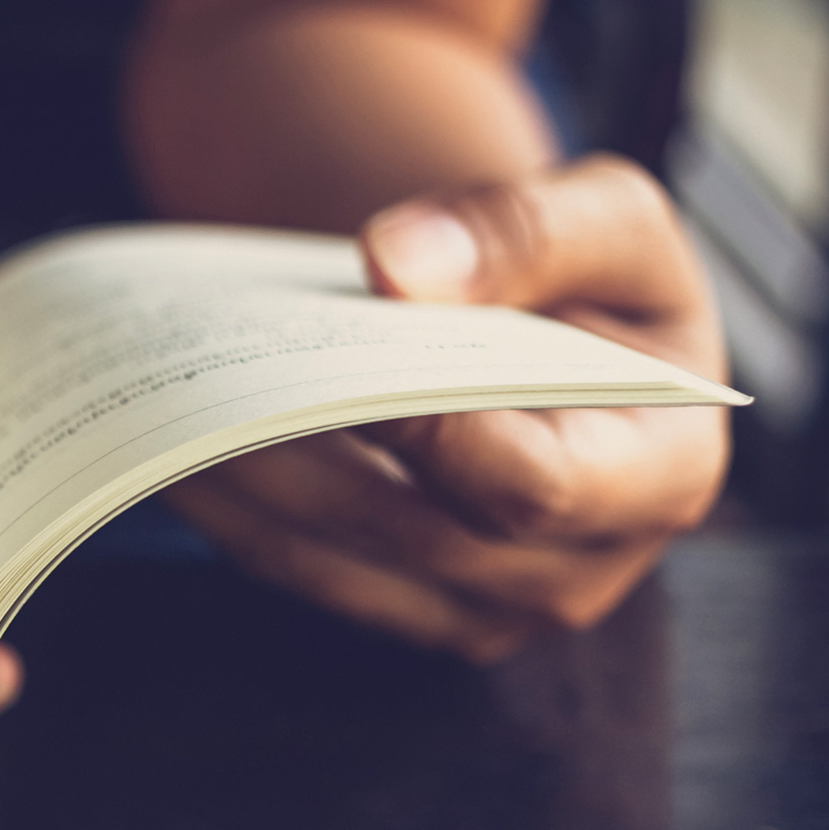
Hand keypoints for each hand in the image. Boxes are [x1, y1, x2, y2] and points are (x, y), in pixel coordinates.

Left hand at [165, 155, 730, 662]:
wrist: (550, 336)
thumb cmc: (591, 279)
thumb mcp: (605, 217)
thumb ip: (522, 230)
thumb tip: (398, 267)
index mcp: (663, 473)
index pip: (532, 484)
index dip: (431, 431)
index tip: (339, 360)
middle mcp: (581, 570)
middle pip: (411, 530)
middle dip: (300, 448)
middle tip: (205, 376)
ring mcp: (488, 611)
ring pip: (330, 559)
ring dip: (237, 482)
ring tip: (165, 399)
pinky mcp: (409, 612)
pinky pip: (296, 569)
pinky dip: (229, 507)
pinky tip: (171, 437)